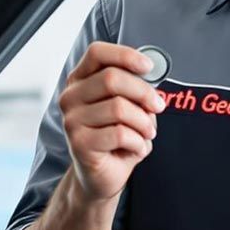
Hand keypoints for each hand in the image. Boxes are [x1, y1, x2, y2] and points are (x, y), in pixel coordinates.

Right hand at [58, 42, 166, 201]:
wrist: (102, 176)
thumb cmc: (117, 137)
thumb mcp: (130, 108)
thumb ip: (136, 90)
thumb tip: (152, 80)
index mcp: (80, 80)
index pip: (97, 53)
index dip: (125, 55)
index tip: (148, 67)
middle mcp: (70, 97)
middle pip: (112, 79)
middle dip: (144, 93)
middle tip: (159, 107)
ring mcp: (71, 120)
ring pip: (119, 108)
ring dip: (143, 123)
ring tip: (147, 134)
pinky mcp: (79, 143)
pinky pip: (120, 134)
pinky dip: (138, 142)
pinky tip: (137, 148)